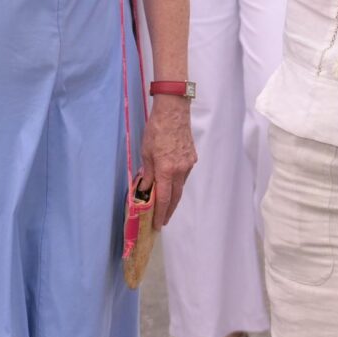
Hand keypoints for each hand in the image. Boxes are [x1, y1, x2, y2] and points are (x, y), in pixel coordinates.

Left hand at [144, 94, 195, 226]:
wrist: (173, 112)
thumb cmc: (156, 130)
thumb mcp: (145, 152)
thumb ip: (147, 173)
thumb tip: (145, 189)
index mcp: (166, 170)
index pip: (163, 198)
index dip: (160, 213)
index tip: (157, 224)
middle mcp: (180, 170)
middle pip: (175, 197)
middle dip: (168, 211)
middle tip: (163, 221)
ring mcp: (188, 164)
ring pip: (181, 186)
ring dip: (173, 197)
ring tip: (166, 206)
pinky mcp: (192, 158)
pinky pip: (184, 175)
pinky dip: (177, 182)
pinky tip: (172, 184)